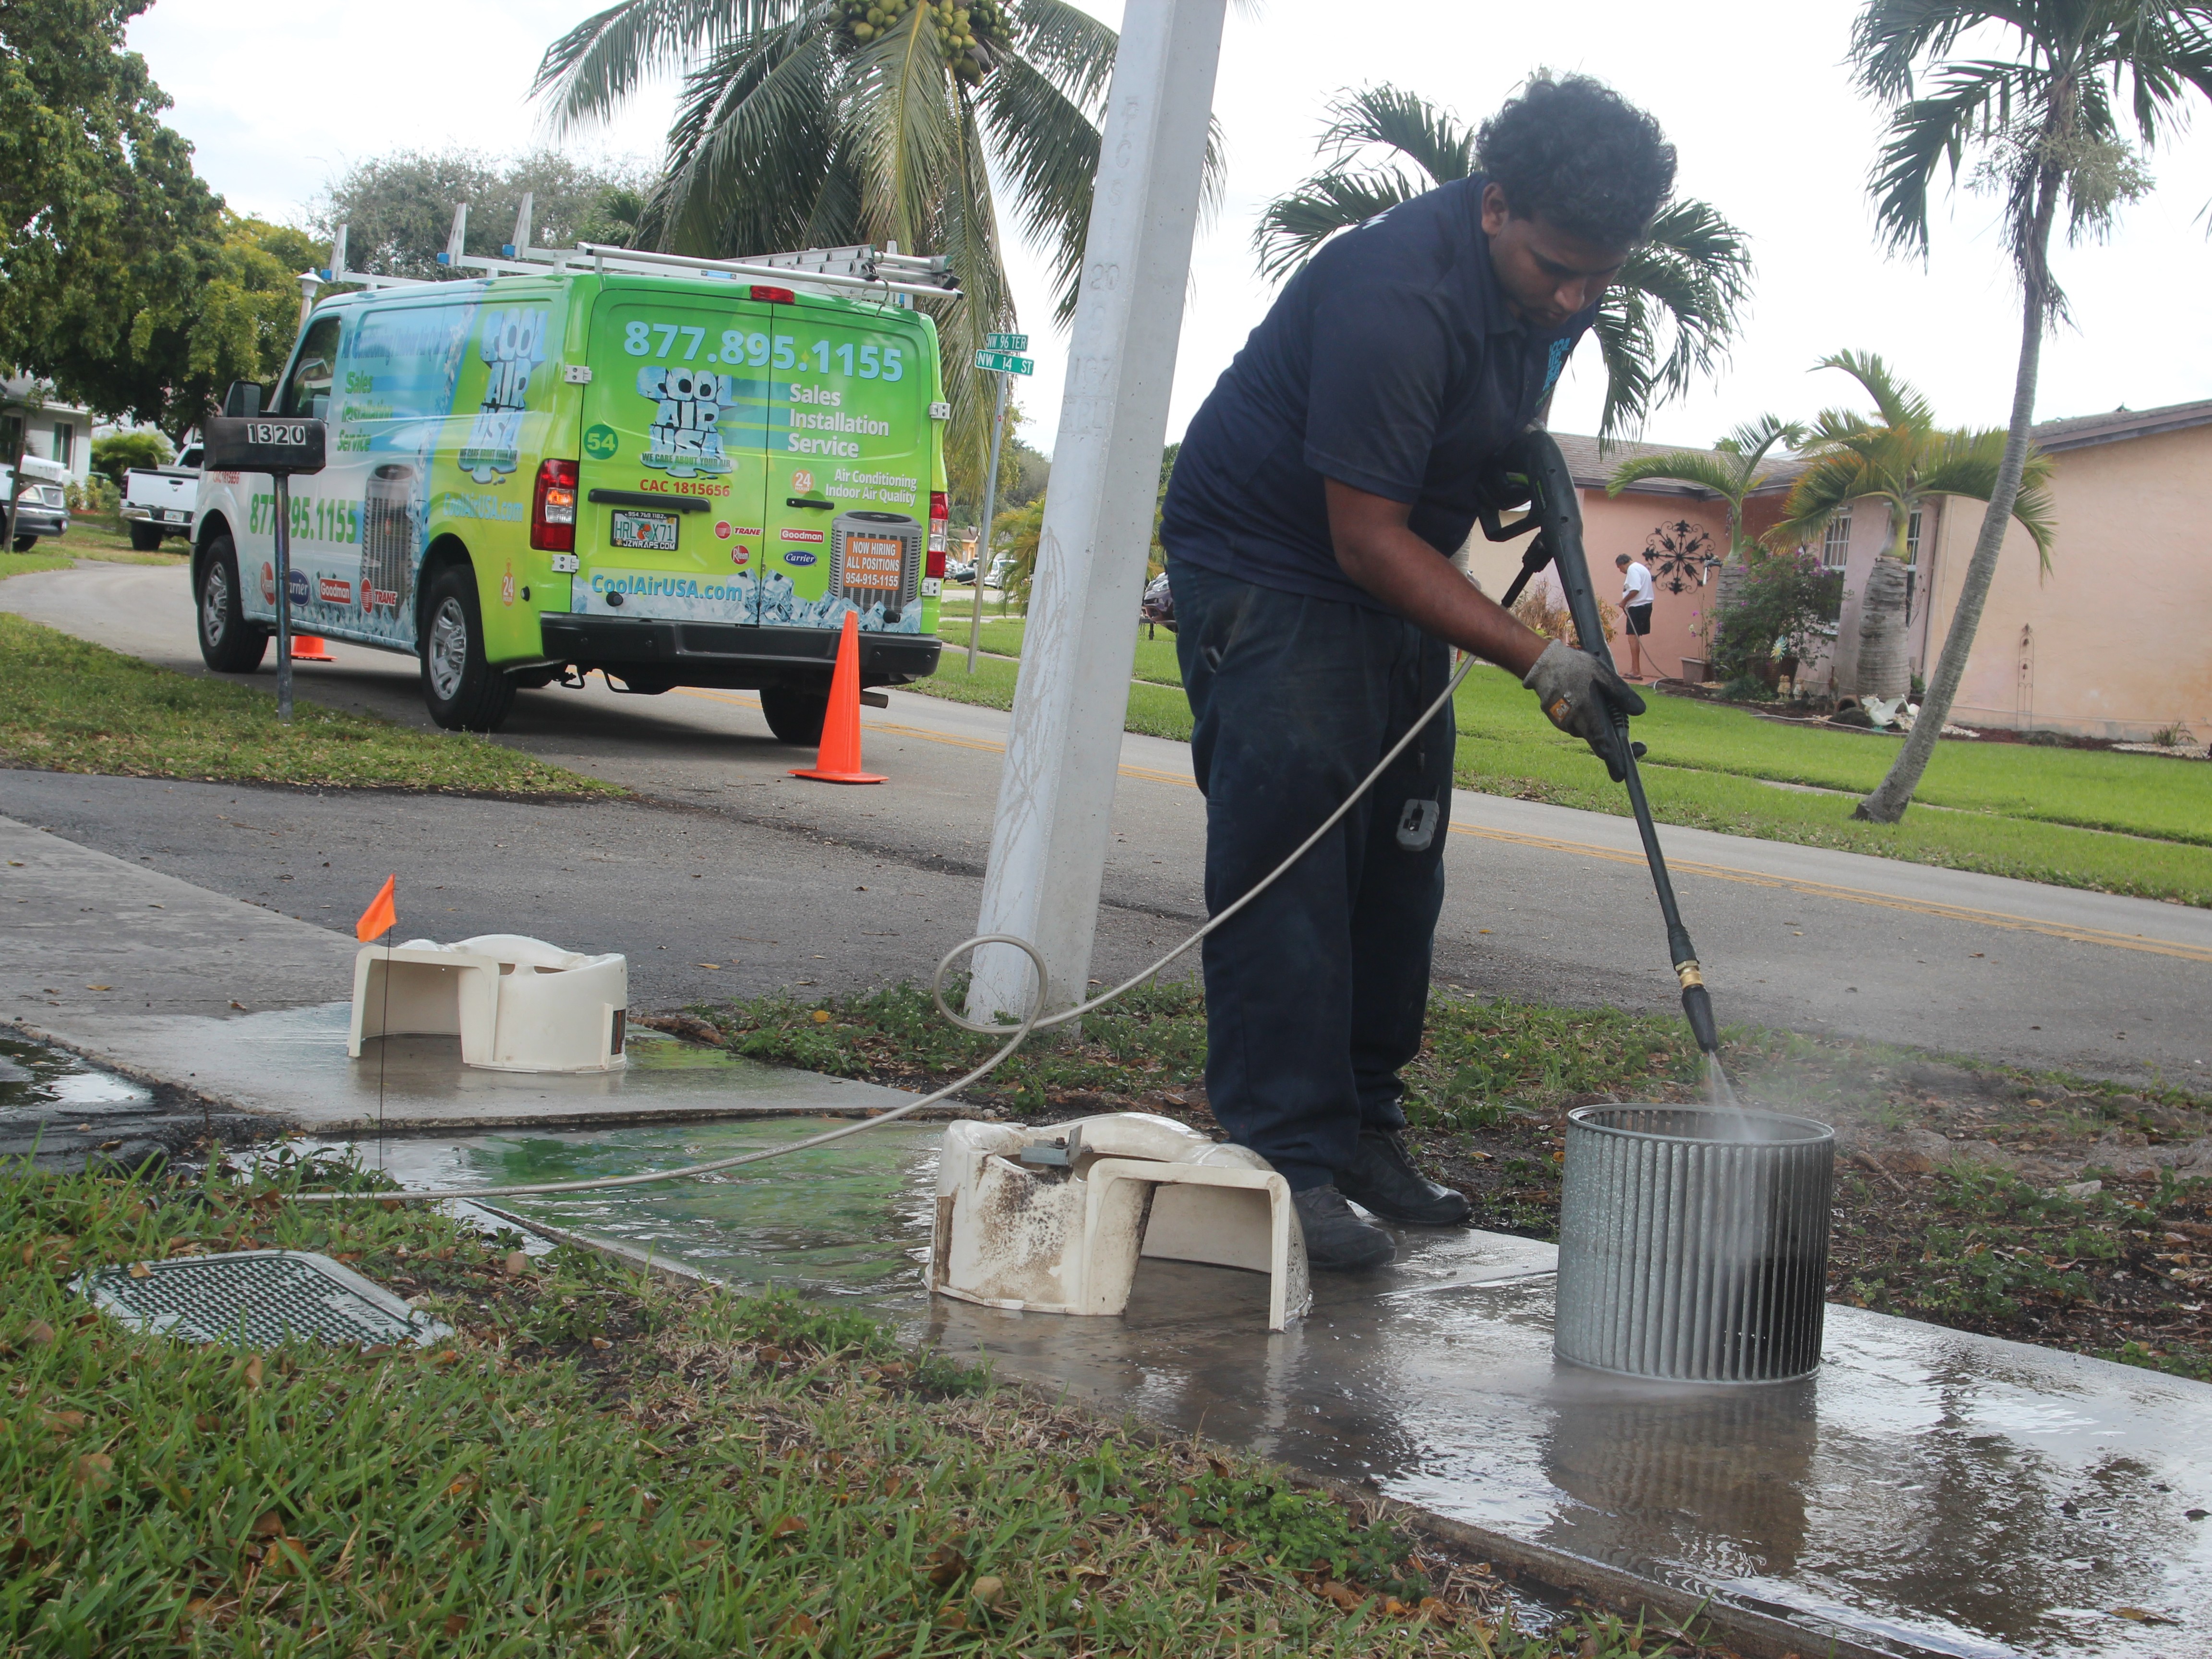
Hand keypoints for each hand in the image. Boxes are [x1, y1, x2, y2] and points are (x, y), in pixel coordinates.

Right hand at [1522, 639, 1647, 780]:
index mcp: (1589, 714)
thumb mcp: (1604, 674)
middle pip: (1599, 742)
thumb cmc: (1575, 667)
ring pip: (1588, 732)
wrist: (1542, 664)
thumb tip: (1639, 711)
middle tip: (1640, 745)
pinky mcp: (1557, 719)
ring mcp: (1564, 723)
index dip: (1614, 761)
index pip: (1604, 745)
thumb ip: (1622, 694)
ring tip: (1600, 700)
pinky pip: (1578, 724)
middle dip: (1617, 746)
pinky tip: (1584, 698)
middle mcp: (1576, 724)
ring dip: (1599, 725)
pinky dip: (1587, 718)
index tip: (1622, 774)